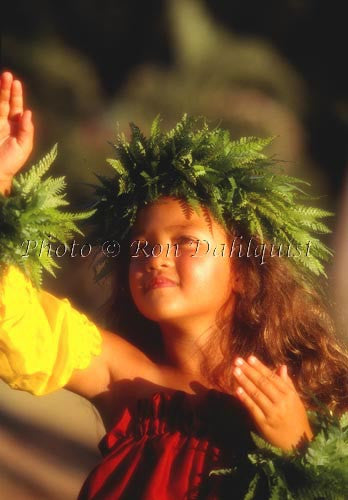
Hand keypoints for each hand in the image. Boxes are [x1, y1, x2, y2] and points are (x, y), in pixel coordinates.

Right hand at [0, 71, 33, 193]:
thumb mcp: (23, 147)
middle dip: (6, 89)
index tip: (16, 83)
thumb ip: (26, 130)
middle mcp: (4, 123)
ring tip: (2, 78)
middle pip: (5, 102)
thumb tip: (27, 112)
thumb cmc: (12, 162)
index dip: (16, 95)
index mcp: (16, 127)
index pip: (16, 108)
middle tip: (7, 75)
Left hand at [232, 355, 312, 450]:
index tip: (250, 358)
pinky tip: (237, 390)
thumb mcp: (296, 400)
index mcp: (289, 394)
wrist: (299, 445)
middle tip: (237, 361)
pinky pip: (253, 408)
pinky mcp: (264, 423)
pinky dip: (245, 398)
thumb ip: (287, 383)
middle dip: (249, 371)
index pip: (272, 377)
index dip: (260, 367)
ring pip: (256, 394)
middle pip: (262, 383)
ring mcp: (272, 413)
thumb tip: (282, 367)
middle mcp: (281, 402)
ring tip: (235, 371)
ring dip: (244, 381)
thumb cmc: (296, 418)